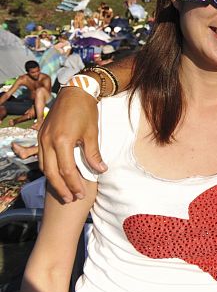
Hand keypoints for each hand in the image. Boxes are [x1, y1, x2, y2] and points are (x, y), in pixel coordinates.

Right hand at [37, 87, 105, 201]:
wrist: (75, 92)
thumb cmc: (86, 111)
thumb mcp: (92, 133)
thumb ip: (93, 154)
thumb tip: (101, 171)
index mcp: (62, 141)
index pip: (67, 170)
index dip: (74, 184)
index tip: (81, 194)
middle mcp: (48, 141)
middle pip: (51, 172)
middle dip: (61, 188)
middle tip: (70, 199)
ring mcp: (42, 138)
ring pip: (44, 167)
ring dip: (53, 180)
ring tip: (64, 191)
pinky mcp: (40, 136)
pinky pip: (42, 158)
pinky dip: (48, 169)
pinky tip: (57, 175)